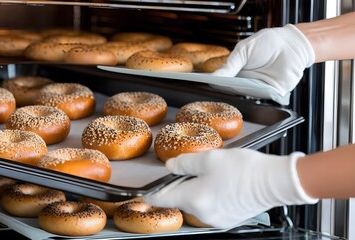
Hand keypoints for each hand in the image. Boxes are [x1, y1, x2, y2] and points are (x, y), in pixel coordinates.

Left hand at [143, 148, 317, 228]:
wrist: (275, 181)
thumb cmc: (245, 169)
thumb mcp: (209, 159)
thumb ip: (185, 164)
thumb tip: (170, 167)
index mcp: (195, 199)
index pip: (163, 198)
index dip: (152, 194)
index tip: (143, 194)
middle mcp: (204, 214)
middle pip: (182, 199)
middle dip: (182, 185)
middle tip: (193, 169)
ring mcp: (217, 219)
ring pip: (197, 202)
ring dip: (197, 190)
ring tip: (213, 174)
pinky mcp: (228, 219)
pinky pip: (211, 207)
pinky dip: (210, 196)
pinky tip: (222, 183)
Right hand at [212, 24, 314, 95]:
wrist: (292, 44)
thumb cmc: (268, 43)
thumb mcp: (244, 51)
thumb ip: (230, 65)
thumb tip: (214, 76)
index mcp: (238, 71)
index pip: (223, 80)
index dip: (214, 82)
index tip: (205, 83)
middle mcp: (246, 82)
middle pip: (232, 89)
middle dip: (225, 89)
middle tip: (216, 87)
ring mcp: (258, 88)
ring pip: (245, 95)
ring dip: (238, 92)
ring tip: (230, 88)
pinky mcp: (271, 93)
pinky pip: (261, 97)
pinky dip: (254, 95)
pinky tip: (247, 90)